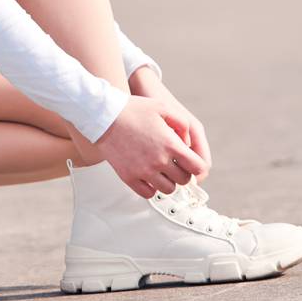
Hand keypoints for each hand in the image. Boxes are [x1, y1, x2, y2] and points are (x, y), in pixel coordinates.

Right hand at [93, 93, 207, 198]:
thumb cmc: (133, 109)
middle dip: (182, 172)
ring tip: (161, 170)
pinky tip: (149, 176)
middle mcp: (159, 161)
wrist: (104, 115)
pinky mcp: (129, 177)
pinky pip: (148, 193)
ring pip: (168, 189)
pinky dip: (152, 188)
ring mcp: (143, 171)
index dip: (197, 166)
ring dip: (168, 181)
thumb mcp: (164, 107)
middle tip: (174, 164)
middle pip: (184, 180)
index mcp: (171, 145)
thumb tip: (188, 143)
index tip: (190, 163)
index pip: (198, 168)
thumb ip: (183, 124)